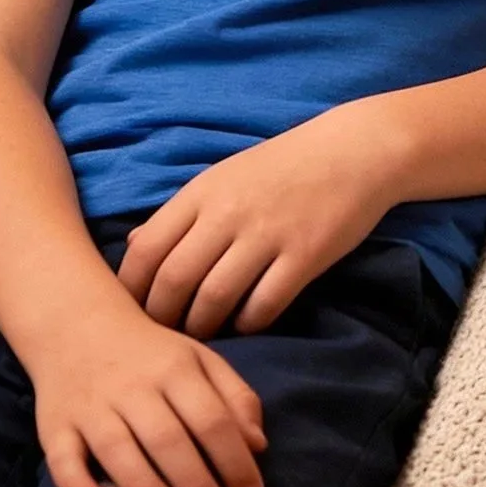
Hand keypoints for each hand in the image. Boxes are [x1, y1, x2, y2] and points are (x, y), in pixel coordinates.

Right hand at [26, 296, 266, 486]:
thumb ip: (234, 397)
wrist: (76, 322)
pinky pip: (61, 456)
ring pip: (116, 446)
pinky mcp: (56, 423)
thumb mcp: (199, 359)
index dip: (235, 460)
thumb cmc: (151, 354)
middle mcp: (134, 386)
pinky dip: (74, 483)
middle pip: (167, 437)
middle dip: (194, 480)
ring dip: (141, 482)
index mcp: (176, 370)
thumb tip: (258, 445)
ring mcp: (92, 405)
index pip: (212, 419)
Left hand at [119, 101, 399, 338]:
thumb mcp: (222, 176)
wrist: (354, 150)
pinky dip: (249, 324)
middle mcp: (229, 212)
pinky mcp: (305, 254)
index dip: (131, 290)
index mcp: (202, 192)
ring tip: (203, 336)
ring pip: (215, 298)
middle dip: (162, 319)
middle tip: (164, 336)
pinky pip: (264, 305)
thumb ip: (180, 213)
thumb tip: (132, 246)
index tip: (133, 312)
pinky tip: (247, 324)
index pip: (146, 249)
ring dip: (202, 328)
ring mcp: (268, 234)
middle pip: (175, 280)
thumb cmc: (283, 166)